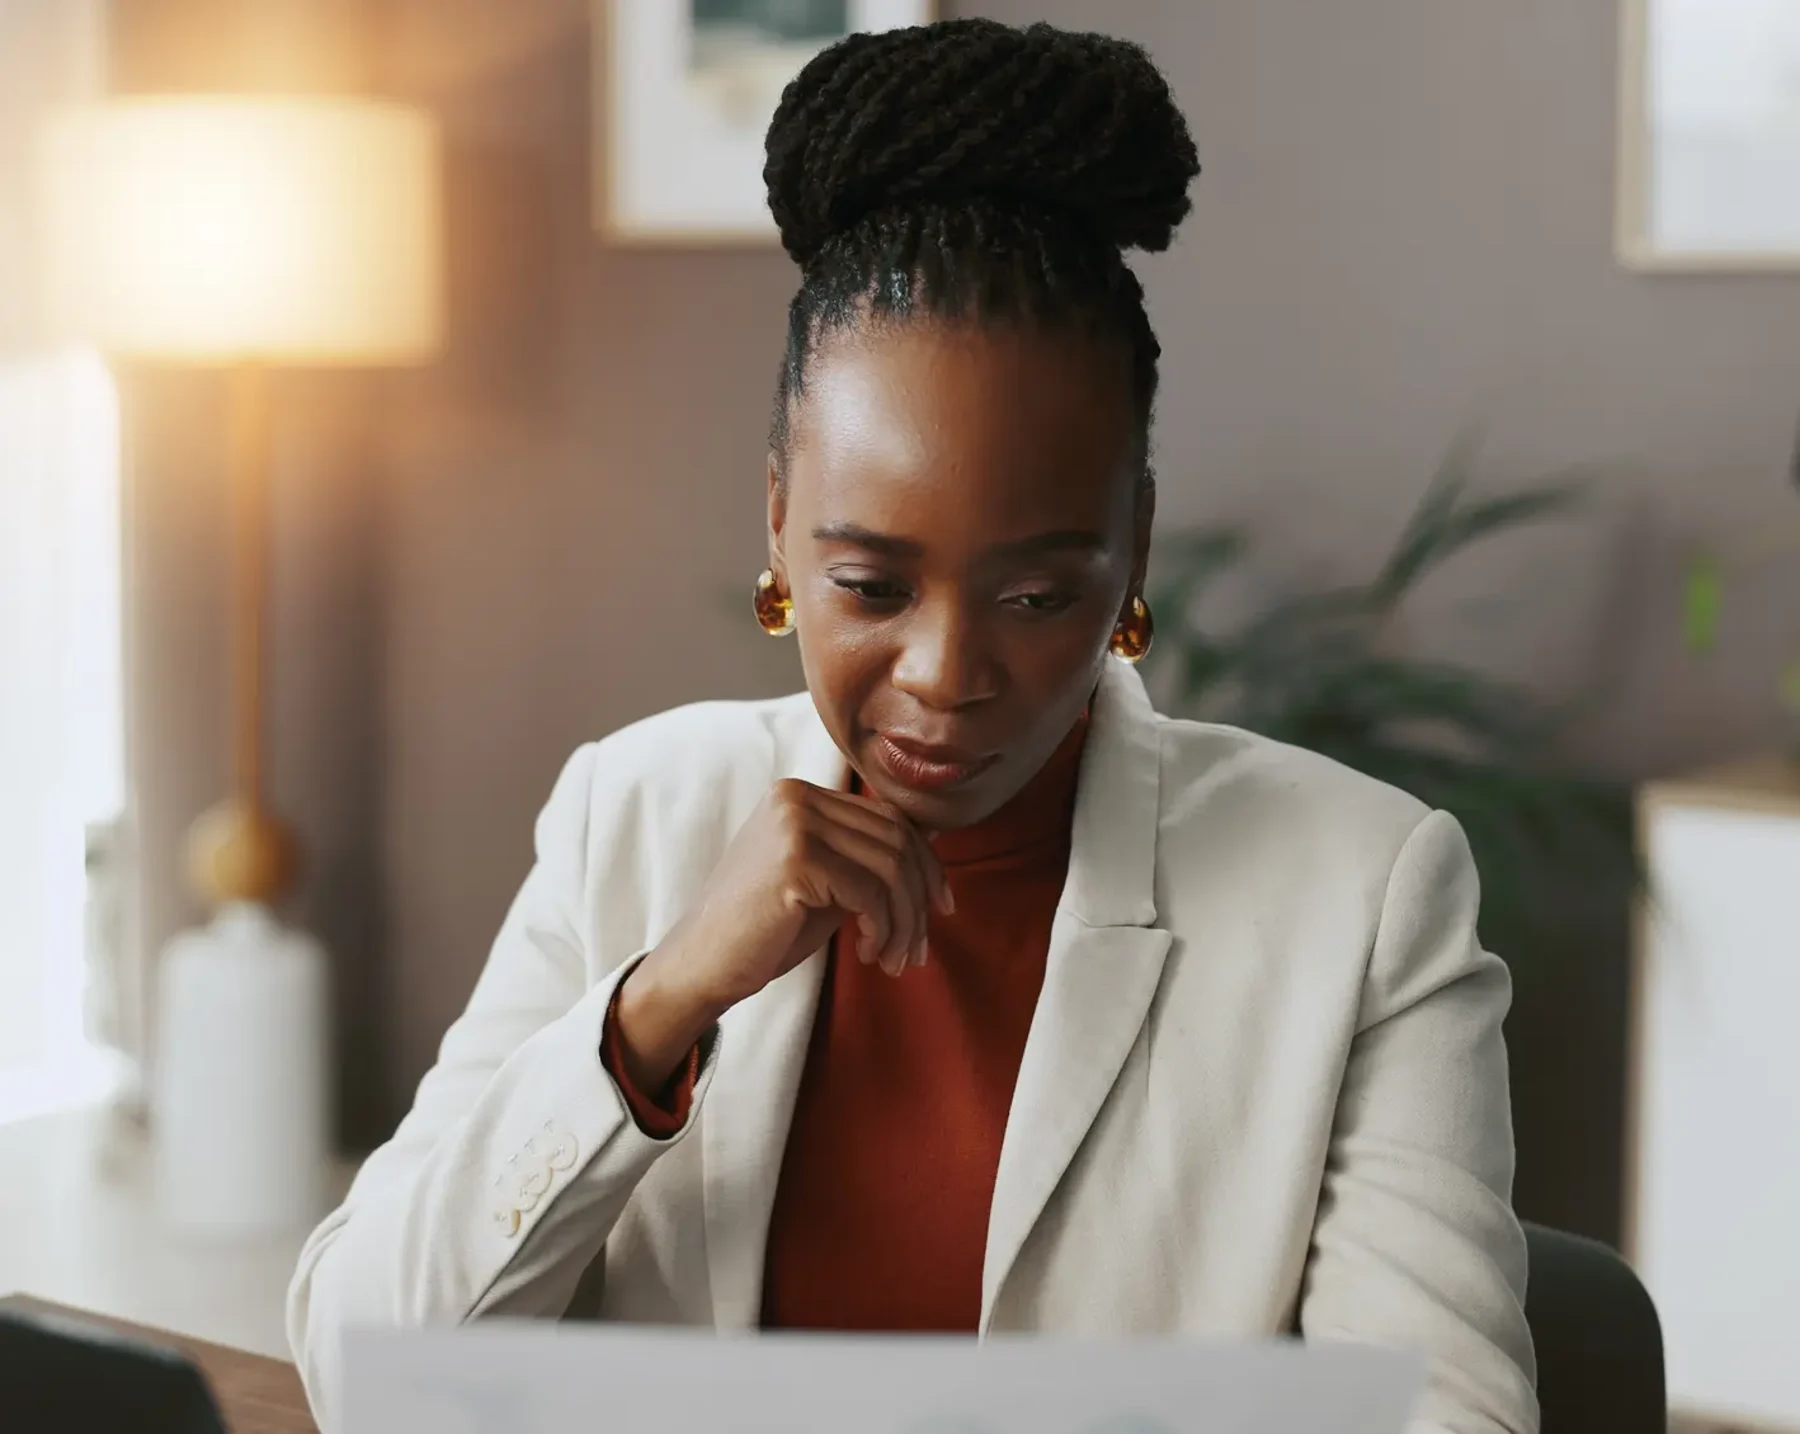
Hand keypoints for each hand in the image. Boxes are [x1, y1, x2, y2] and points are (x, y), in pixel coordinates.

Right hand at [613, 779, 952, 1090]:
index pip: (889, 818)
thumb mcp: (824, 882)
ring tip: (895, 959)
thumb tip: (932, 845)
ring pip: (890, 868)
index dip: (926, 864)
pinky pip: (870, 893)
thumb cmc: (763, 931)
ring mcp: (794, 824)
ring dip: (904, 923)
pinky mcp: (796, 860)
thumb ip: (865, 859)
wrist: (701, 965)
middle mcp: (796, 797)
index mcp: (799, 795)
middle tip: (917, 949)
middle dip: (919, 900)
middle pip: (896, 840)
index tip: (940, 908)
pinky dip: (882, 929)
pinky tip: (870, 953)